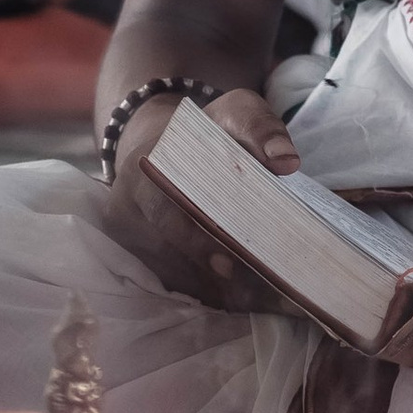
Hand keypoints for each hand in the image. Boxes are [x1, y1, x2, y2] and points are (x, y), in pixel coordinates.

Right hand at [101, 83, 298, 300]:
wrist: (169, 146)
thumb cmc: (208, 131)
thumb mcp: (236, 112)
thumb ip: (260, 129)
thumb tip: (285, 161)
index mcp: (142, 170)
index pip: (164, 211)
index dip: (194, 241)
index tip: (228, 265)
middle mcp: (126, 209)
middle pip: (169, 254)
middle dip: (213, 278)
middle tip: (259, 294)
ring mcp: (131, 240)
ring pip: (175, 278)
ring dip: (218, 293)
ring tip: (267, 300)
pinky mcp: (142, 261)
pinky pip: (178, 286)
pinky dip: (214, 295)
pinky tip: (250, 299)